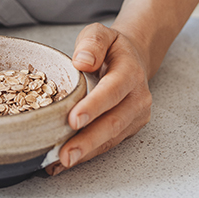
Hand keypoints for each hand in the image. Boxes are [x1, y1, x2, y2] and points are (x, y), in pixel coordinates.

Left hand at [47, 23, 151, 175]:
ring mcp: (136, 116)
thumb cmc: (111, 48)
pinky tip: (62, 164)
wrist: (133, 58)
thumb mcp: (101, 33)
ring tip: (60, 163)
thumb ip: (92, 43)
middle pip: (113, 122)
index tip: (73, 120)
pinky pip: (107, 144)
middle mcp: (137, 97)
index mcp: (130, 72)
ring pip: (111, 138)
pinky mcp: (129, 129)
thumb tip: (82, 60)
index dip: (94, 106)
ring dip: (85, 153)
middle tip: (65, 154)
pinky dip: (86, 155)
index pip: (112, 90)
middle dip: (88, 141)